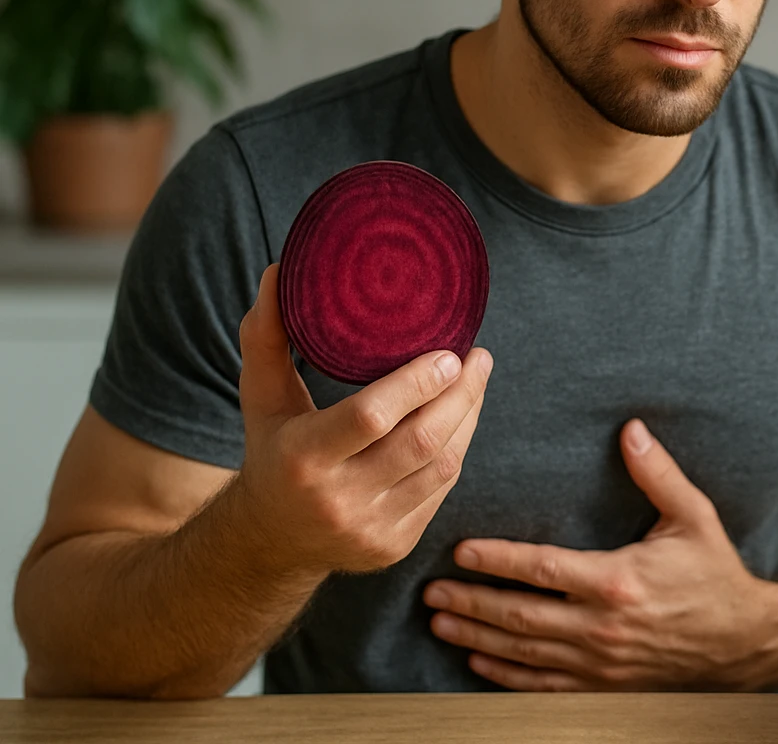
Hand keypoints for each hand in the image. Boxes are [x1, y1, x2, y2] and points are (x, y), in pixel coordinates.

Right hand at [232, 263, 492, 576]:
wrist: (269, 542)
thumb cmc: (272, 452)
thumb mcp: (260, 397)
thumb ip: (266, 337)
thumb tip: (278, 272)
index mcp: (303, 458)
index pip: (372, 416)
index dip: (418, 383)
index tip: (451, 352)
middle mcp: (338, 500)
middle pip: (422, 440)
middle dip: (462, 394)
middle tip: (479, 356)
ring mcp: (371, 528)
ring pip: (442, 465)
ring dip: (469, 417)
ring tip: (477, 378)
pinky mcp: (395, 545)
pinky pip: (442, 489)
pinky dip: (457, 448)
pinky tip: (462, 418)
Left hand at [423, 418, 777, 690]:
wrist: (744, 641)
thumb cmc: (716, 575)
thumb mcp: (693, 517)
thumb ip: (658, 474)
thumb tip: (631, 430)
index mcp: (618, 581)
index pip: (542, 569)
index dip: (497, 560)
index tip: (461, 550)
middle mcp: (602, 626)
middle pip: (520, 615)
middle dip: (470, 602)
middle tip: (431, 591)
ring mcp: (600, 662)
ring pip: (524, 653)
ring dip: (477, 637)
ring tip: (440, 622)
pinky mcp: (603, 684)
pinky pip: (544, 686)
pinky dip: (506, 676)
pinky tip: (478, 662)